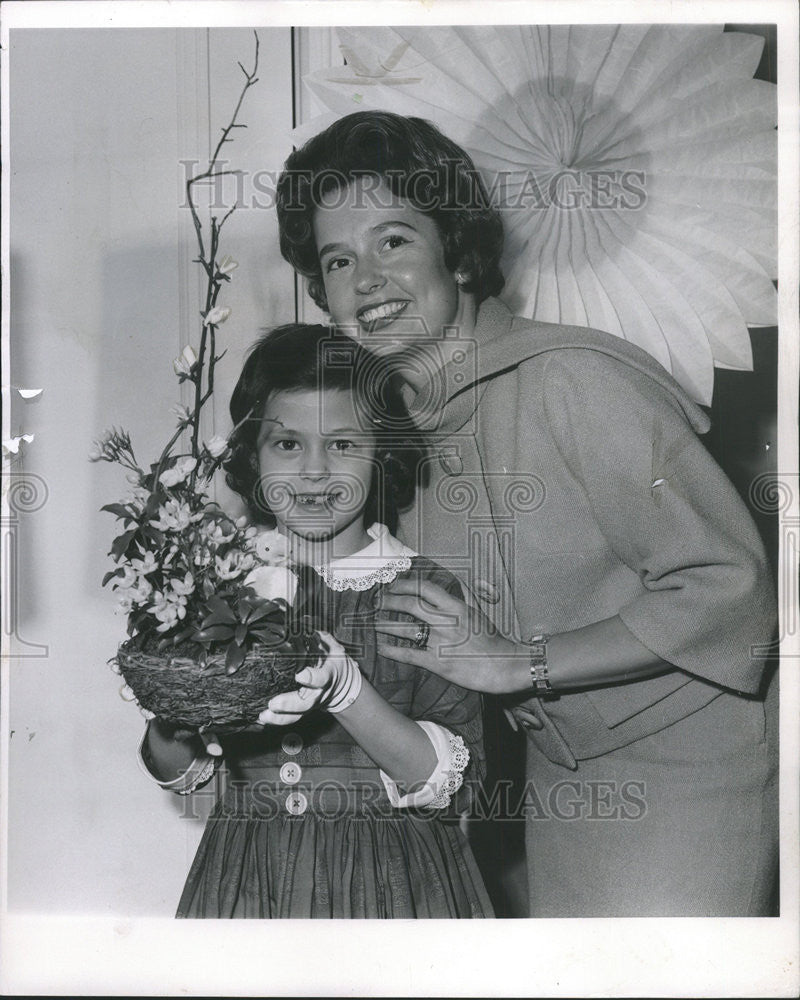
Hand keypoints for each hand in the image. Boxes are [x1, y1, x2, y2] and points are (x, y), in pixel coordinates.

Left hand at [257, 631, 362, 725]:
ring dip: (280, 717)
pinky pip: (290, 718)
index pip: (321, 677)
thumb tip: (297, 616)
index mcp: (327, 674)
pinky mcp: (302, 710)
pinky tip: (262, 718)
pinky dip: (276, 720)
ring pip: (297, 714)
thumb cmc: (331, 659)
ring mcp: (310, 703)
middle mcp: (319, 692)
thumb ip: (314, 633)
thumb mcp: (328, 644)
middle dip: (289, 703)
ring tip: (264, 715)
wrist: (343, 683)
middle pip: (306, 702)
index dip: (312, 678)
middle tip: (273, 703)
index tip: (300, 675)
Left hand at [373, 578, 529, 694]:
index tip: (393, 586)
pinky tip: (381, 647)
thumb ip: (466, 593)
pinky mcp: (438, 662)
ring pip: (405, 629)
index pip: (425, 588)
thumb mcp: (479, 611)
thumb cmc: (491, 639)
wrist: (503, 666)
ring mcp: (441, 642)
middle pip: (410, 605)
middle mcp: (446, 621)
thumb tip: (455, 578)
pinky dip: (392, 650)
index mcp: (456, 606)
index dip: (405, 585)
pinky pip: (409, 654)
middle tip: (377, 602)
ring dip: (385, 625)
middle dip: (389, 601)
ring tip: (374, 623)